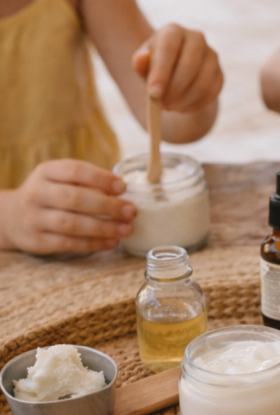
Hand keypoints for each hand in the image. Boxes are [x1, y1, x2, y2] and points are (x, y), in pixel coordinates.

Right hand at [0, 161, 135, 254]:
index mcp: (46, 172)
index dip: (100, 178)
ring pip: (72, 223)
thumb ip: (85, 183)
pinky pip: (68, 243)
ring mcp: (35, 218)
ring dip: (103, 227)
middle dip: (107, 205)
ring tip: (126, 229)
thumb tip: (122, 192)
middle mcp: (37, 193)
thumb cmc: (49, 196)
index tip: (123, 187)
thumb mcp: (59, 180)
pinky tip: (112, 242)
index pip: (74, 171)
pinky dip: (93, 243)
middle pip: (75, 198)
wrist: (12, 217)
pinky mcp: (38, 241)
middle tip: (131, 211)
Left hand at [132, 24, 222, 113]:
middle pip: (189, 65)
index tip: (154, 94)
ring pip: (202, 83)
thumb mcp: (144, 66)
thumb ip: (140, 63)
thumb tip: (141, 58)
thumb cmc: (157, 68)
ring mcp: (211, 56)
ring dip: (184, 100)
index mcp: (173, 31)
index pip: (169, 48)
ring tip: (170, 106)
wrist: (176, 76)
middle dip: (175, 89)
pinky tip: (183, 106)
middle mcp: (196, 38)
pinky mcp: (219, 74)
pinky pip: (210, 94)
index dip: (162, 72)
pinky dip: (195, 105)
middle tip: (163, 105)